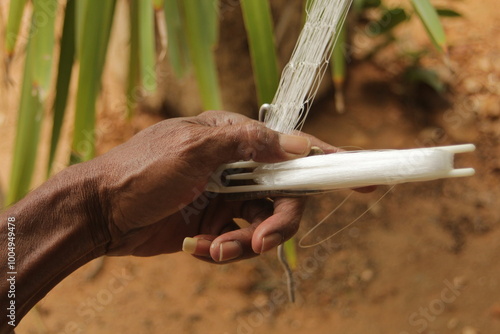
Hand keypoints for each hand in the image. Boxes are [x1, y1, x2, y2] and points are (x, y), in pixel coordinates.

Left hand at [90, 110, 339, 261]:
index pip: (290, 149)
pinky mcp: (216, 222)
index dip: (327, 162)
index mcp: (234, 138)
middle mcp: (237, 165)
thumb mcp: (193, 150)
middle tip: (260, 242)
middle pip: (284, 196)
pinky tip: (196, 247)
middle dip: (277, 222)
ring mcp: (227, 195)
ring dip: (244, 242)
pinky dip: (223, 248)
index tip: (362, 177)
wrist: (102, 212)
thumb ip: (246, 144)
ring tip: (212, 249)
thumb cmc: (141, 172)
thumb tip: (297, 144)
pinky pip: (239, 240)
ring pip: (263, 223)